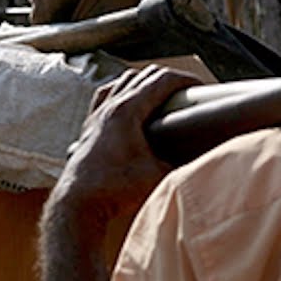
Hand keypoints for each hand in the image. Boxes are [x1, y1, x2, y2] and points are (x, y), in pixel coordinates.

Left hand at [56, 65, 200, 234]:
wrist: (79, 204)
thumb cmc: (115, 190)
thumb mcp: (160, 177)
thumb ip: (182, 164)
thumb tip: (202, 160)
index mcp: (127, 111)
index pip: (162, 80)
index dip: (186, 80)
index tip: (201, 87)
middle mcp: (109, 107)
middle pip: (144, 75)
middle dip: (170, 79)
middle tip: (188, 91)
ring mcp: (96, 115)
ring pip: (123, 81)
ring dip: (145, 82)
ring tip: (162, 94)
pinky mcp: (89, 127)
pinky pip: (106, 95)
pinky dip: (122, 92)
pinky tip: (129, 103)